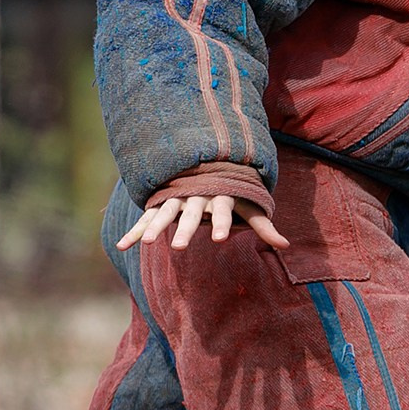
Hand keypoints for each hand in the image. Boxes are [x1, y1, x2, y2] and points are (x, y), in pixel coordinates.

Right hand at [118, 195, 289, 250]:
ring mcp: (177, 197)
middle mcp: (197, 195)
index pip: (223, 211)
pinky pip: (147, 218)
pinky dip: (135, 231)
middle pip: (191, 214)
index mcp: (219, 195)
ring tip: (148, 243)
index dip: (222, 224)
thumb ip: (263, 225)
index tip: (220, 239)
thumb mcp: (248, 204)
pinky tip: (122, 247)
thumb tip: (286, 245)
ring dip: (155, 227)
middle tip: (180, 247)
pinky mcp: (162, 202)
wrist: (206, 161)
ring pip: (165, 213)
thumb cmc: (231, 189)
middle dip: (185, 229)